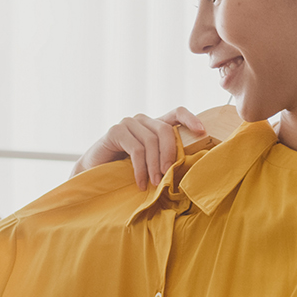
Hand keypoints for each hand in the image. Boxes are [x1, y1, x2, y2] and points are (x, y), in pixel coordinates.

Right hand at [72, 107, 207, 188]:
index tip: (202, 132)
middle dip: (170, 155)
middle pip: (165, 130)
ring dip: (154, 166)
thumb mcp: (149, 163)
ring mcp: (128, 123)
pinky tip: (140, 182)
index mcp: (154, 125)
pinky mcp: (115, 131)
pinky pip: (136, 149)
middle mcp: (142, 120)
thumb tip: (187, 168)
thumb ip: (164, 159)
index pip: (176, 112)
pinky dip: (140, 169)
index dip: (190, 119)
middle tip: (168, 176)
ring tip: (154, 184)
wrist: (93, 172)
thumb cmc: (124, 170)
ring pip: (150, 142)